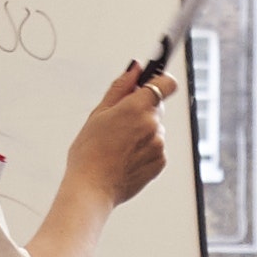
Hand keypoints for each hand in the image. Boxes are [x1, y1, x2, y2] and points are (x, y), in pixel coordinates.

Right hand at [61, 57, 174, 207]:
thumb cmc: (89, 152)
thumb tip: (135, 69)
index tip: (152, 83)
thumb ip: (120, 88)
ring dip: (142, 132)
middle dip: (142, 109)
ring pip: (155, 129)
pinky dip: (145, 150)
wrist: (92, 188)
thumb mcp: (98, 114)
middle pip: (157, 106)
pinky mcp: (161, 162)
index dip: (161, 80)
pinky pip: (156, 148)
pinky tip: (125, 157)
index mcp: (137, 107)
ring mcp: (159, 144)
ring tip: (119, 146)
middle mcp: (153, 124)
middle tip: (120, 123)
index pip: (167, 83)